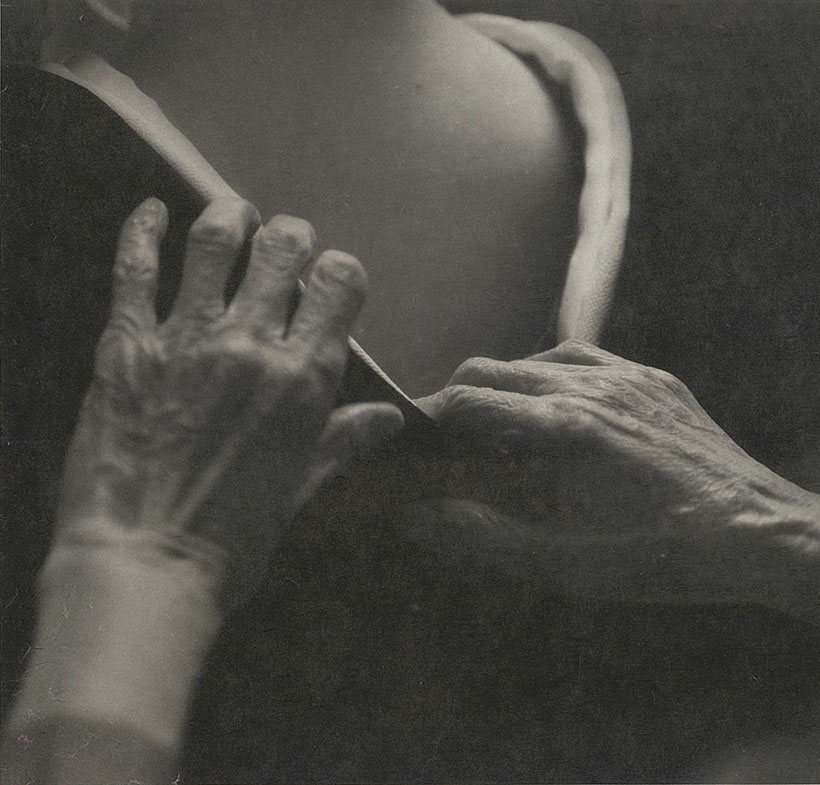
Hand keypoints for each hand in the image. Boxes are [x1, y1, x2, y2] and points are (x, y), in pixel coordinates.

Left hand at [55, 197, 402, 607]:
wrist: (145, 566)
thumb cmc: (232, 540)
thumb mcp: (300, 490)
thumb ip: (343, 440)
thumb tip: (391, 417)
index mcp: (302, 379)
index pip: (339, 284)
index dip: (339, 270)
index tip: (330, 279)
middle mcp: (250, 345)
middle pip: (282, 249)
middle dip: (291, 237)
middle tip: (283, 245)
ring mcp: (186, 339)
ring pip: (215, 242)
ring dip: (229, 218)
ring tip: (233, 216)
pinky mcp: (127, 346)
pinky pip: (134, 269)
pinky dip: (142, 231)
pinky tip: (149, 211)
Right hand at [410, 340, 811, 604]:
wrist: (761, 531)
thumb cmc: (662, 557)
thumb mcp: (565, 564)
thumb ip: (481, 535)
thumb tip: (412, 515)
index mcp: (562, 427)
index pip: (466, 400)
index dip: (427, 418)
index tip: (410, 441)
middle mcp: (588, 385)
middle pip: (491, 368)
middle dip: (457, 399)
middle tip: (447, 441)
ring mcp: (625, 374)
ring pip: (534, 357)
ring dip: (503, 386)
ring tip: (500, 428)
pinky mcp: (654, 377)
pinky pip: (583, 357)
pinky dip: (550, 376)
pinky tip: (556, 406)